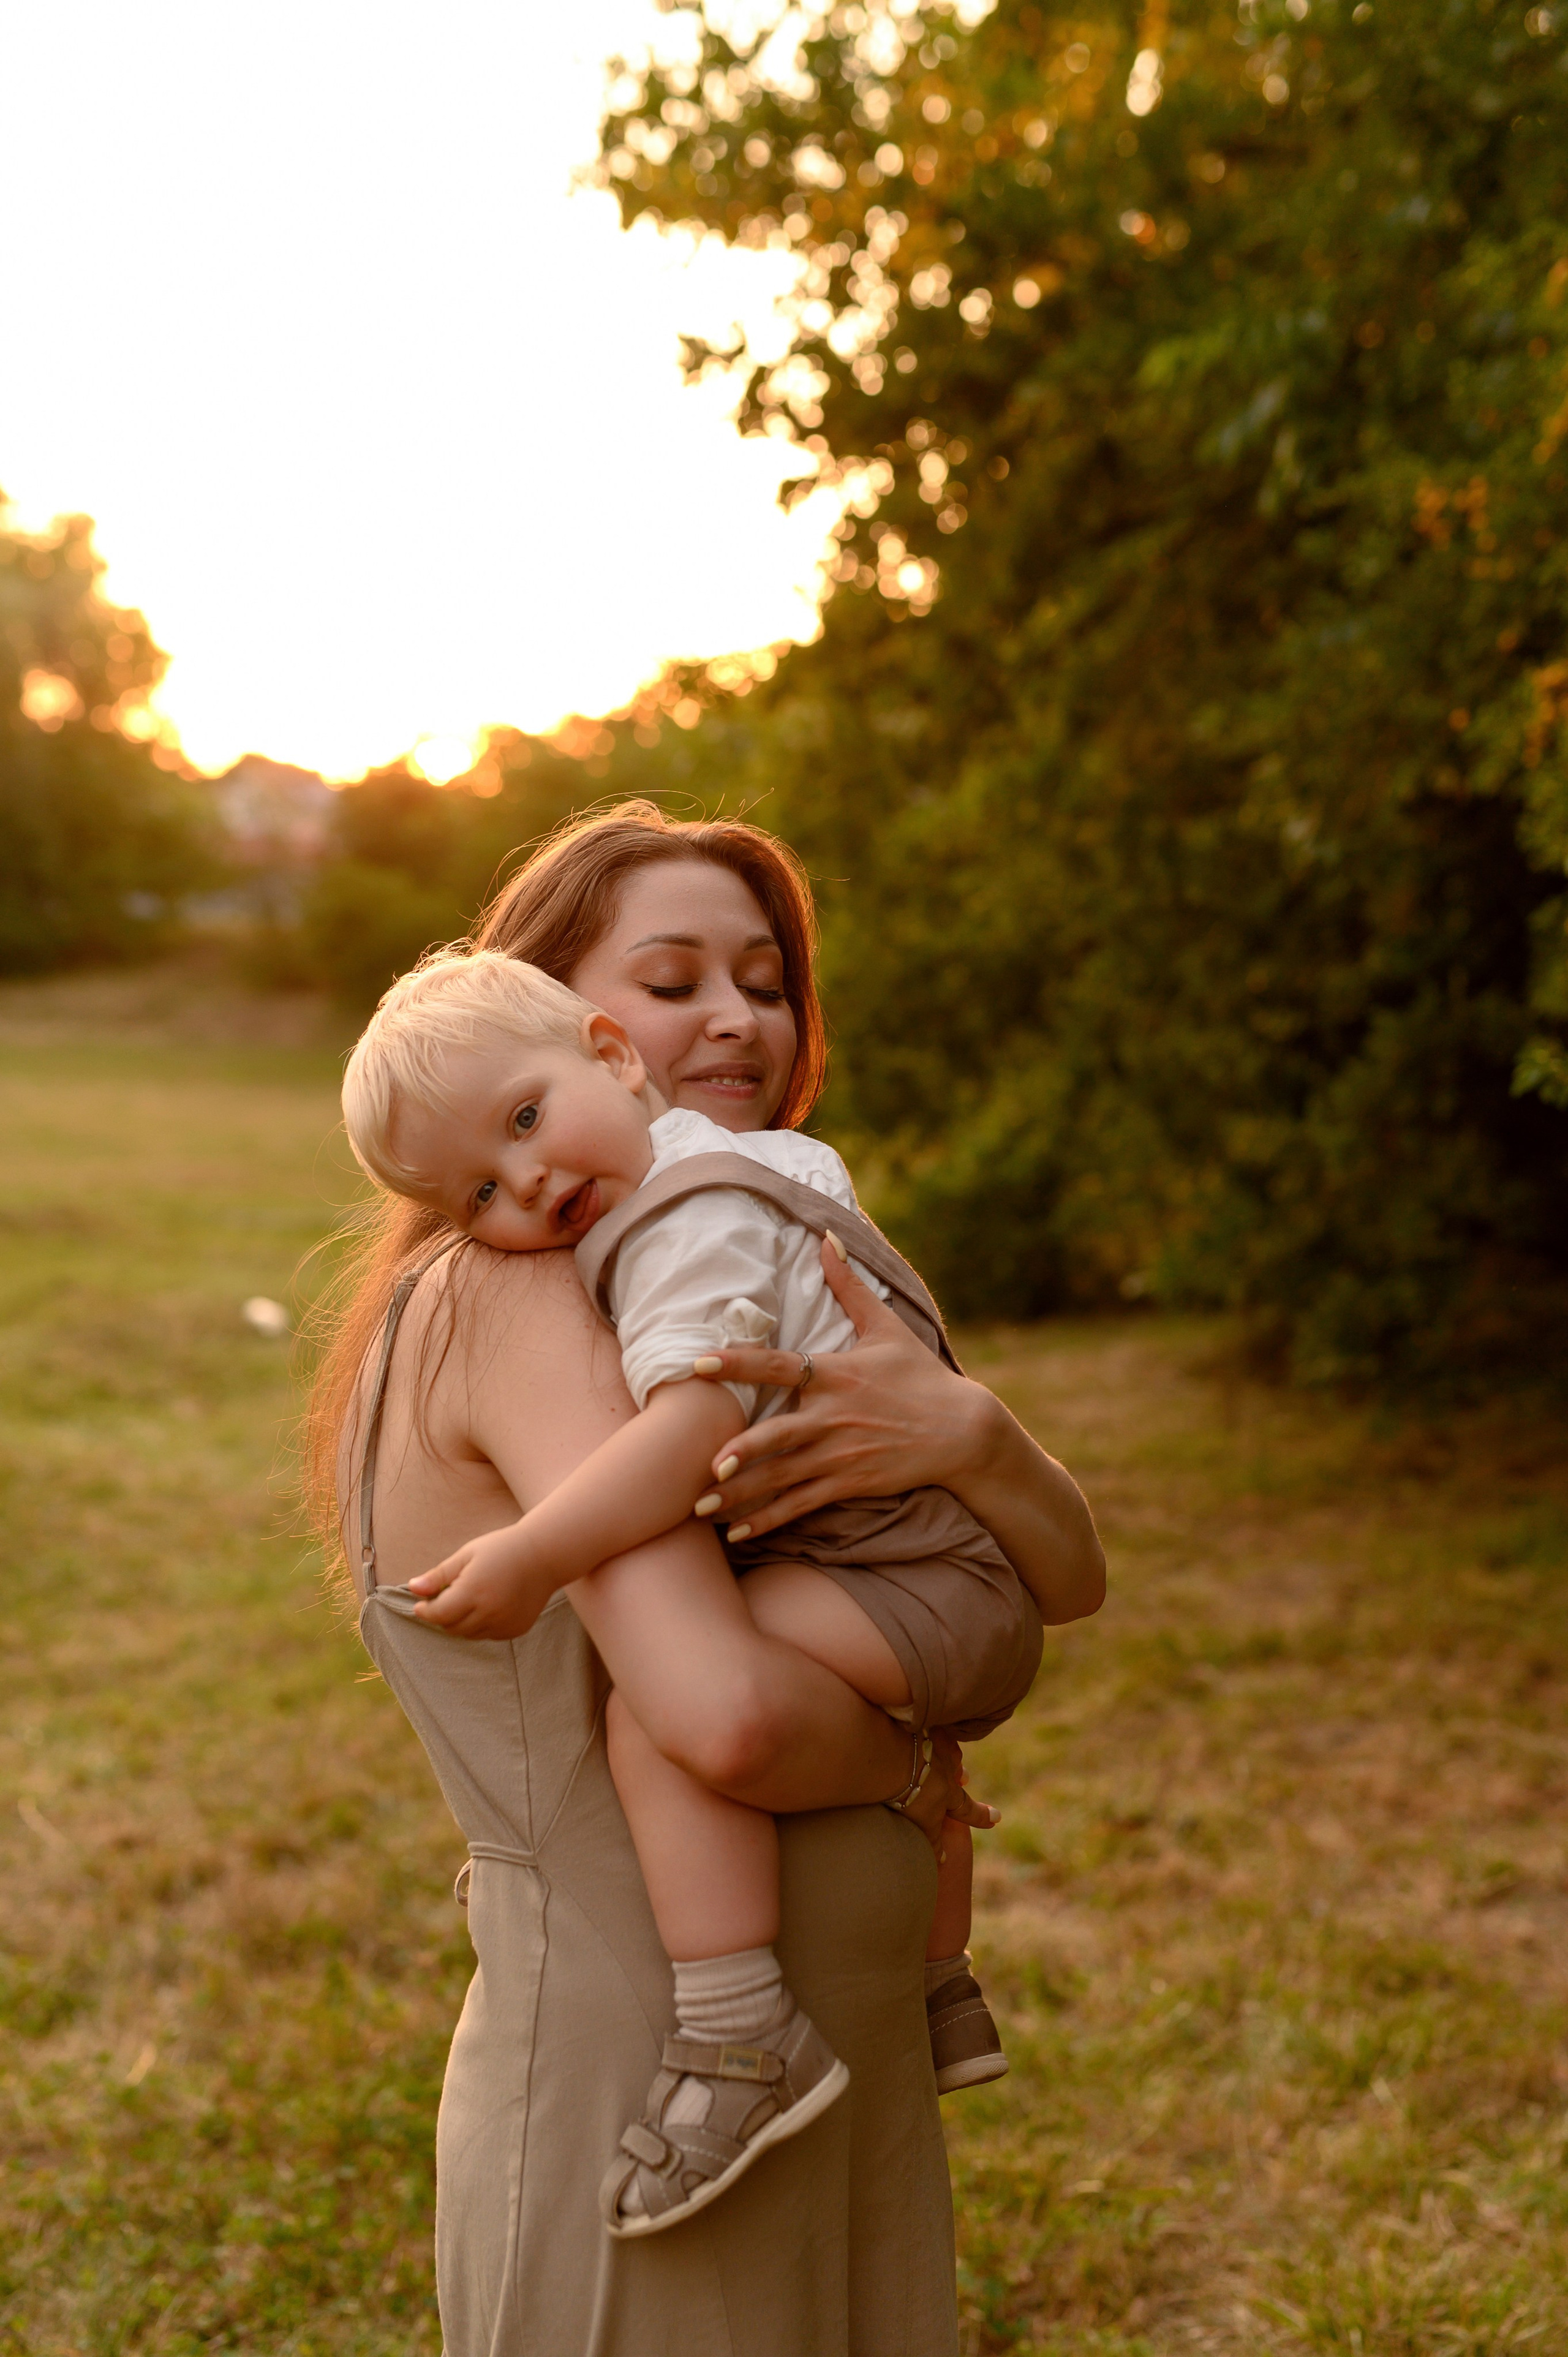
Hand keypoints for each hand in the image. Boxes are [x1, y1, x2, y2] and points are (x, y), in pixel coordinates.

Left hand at [408, 1522, 553, 1640]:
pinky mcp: (516, 1629)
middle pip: (451, 1628)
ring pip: (469, 1634)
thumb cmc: (502, 1548)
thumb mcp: (467, 1555)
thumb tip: (413, 1588)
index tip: (421, 1604)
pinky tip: (487, 1605)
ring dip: (461, 1622)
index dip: (425, 1611)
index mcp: (473, 1591)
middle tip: (444, 1599)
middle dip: (442, 1616)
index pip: (438, 1614)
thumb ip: (439, 1575)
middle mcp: (489, 1612)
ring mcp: (504, 1624)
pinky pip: (489, 1634)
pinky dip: (481, 1625)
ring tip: (467, 1600)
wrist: (545, 1555)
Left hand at [690, 1236, 990, 1541]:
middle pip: (777, 1436)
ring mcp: (840, 1455)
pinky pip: (801, 1504)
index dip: (738, 1363)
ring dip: (740, 1495)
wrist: (964, 1431)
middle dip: (740, 1453)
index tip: (699, 1363)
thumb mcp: (887, 1327)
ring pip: (782, 1478)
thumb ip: (849, 1285)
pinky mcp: (849, 1483)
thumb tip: (827, 1235)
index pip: (777, 1365)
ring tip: (700, 1508)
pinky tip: (737, 1532)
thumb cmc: (921, 1375)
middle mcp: (832, 1417)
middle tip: (703, 1466)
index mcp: (835, 1374)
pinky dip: (769, 1519)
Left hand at [898, 1733, 998, 1858]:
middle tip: (964, 1777)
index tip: (995, 1818)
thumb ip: (934, 1841)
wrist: (893, 1757)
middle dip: (959, 1774)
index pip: (965, 1809)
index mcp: (945, 1794)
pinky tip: (917, 1727)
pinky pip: (930, 1725)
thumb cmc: (906, 1794)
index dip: (980, 1816)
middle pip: (956, 1771)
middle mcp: (943, 1768)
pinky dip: (929, 1728)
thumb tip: (944, 1860)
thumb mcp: (922, 1823)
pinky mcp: (918, 1726)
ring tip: (945, 1752)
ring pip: (945, 1748)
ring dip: (947, 1751)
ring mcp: (931, 1744)